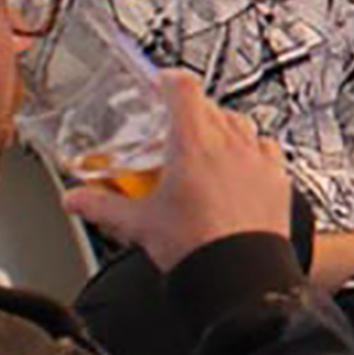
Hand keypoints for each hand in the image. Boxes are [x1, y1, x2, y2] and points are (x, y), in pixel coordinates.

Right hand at [62, 75, 293, 269]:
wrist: (239, 274)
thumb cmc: (196, 247)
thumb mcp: (139, 223)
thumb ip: (101, 206)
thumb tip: (77, 199)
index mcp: (193, 144)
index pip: (183, 88)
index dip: (169, 80)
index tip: (160, 84)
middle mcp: (230, 145)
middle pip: (210, 106)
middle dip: (190, 110)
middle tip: (173, 127)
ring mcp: (257, 160)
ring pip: (240, 124)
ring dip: (222, 127)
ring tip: (205, 146)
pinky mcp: (277, 179)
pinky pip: (267, 149)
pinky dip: (252, 150)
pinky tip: (241, 165)